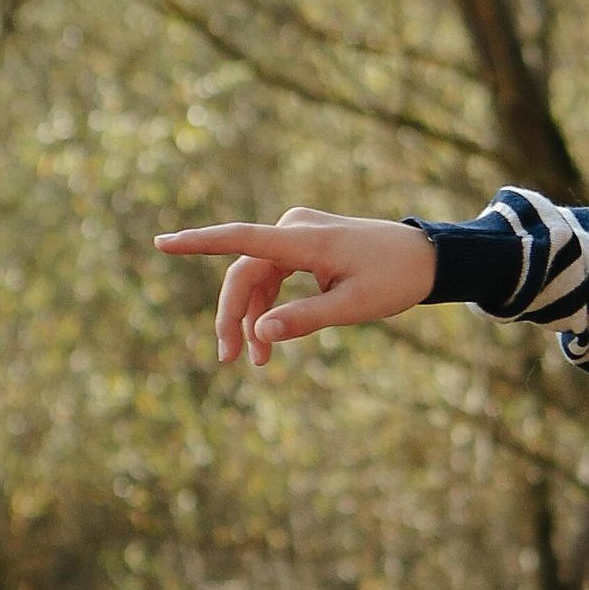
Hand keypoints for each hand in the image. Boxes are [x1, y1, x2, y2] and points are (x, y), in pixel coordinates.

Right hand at [153, 208, 438, 366]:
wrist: (426, 257)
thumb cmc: (395, 279)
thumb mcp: (354, 307)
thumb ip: (305, 319)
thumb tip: (259, 332)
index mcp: (306, 239)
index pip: (241, 239)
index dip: (199, 242)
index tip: (162, 243)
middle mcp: (294, 229)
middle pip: (245, 271)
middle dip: (232, 315)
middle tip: (229, 358)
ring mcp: (298, 234)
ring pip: (256, 276)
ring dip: (251, 316)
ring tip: (256, 361)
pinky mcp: (304, 244)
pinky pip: (272, 274)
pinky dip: (268, 305)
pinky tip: (267, 338)